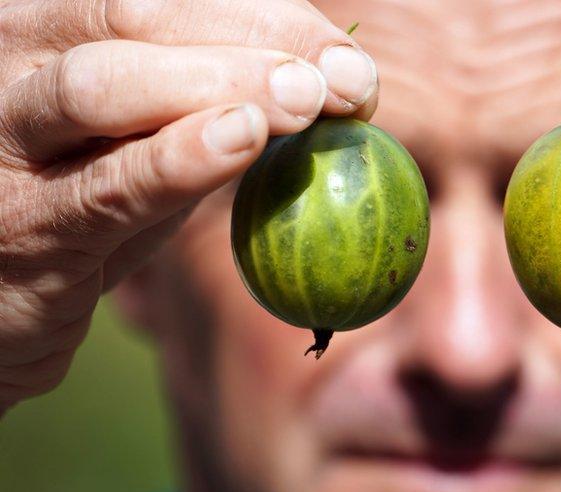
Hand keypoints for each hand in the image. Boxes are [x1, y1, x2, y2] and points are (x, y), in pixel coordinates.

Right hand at [0, 0, 378, 412]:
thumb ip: (215, 103)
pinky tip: (242, 141)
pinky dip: (176, 159)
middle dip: (258, 40)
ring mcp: (6, 139)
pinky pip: (103, 184)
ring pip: (102, 83)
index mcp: (53, 25)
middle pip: (137, 16)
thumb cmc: (84, 203)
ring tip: (304, 99)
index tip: (348, 59)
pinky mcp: (23, 224)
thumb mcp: (145, 138)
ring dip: (220, 84)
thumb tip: (334, 82)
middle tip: (347, 81)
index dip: (268, 15)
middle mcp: (14, 59)